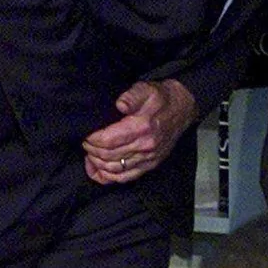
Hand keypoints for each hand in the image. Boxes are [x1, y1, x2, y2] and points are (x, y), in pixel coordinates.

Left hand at [82, 79, 196, 184]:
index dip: (93, 140)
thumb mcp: (145, 89)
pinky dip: (108, 177)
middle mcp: (145, 146)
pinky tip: (98, 169)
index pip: (109, 141)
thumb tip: (119, 104)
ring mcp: (148, 158)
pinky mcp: (150, 165)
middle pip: (109, 156)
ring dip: (98, 164)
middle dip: (92, 150)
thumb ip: (131, 96)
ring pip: (115, 169)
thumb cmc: (160, 97)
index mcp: (142, 127)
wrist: (182, 108)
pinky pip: (125, 177)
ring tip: (90, 154)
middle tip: (85, 142)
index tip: (86, 134)